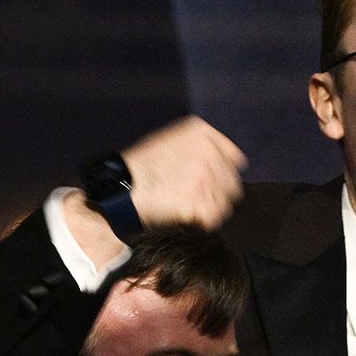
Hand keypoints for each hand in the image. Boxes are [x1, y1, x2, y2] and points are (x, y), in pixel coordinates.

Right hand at [123, 115, 243, 230]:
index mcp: (201, 133)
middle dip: (217, 193)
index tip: (207, 183)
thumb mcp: (169, 141)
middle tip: (193, 198)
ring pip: (226, 202)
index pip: (234, 159)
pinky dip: (202, 222)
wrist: (122, 190)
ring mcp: (206, 178)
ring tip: (186, 206)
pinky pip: (214, 218)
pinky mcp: (201, 203)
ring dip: (210, 208)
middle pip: (232, 182)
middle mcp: (208, 152)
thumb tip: (220, 161)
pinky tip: (185, 216)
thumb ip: (197, 147)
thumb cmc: (140, 168)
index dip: (222, 174)